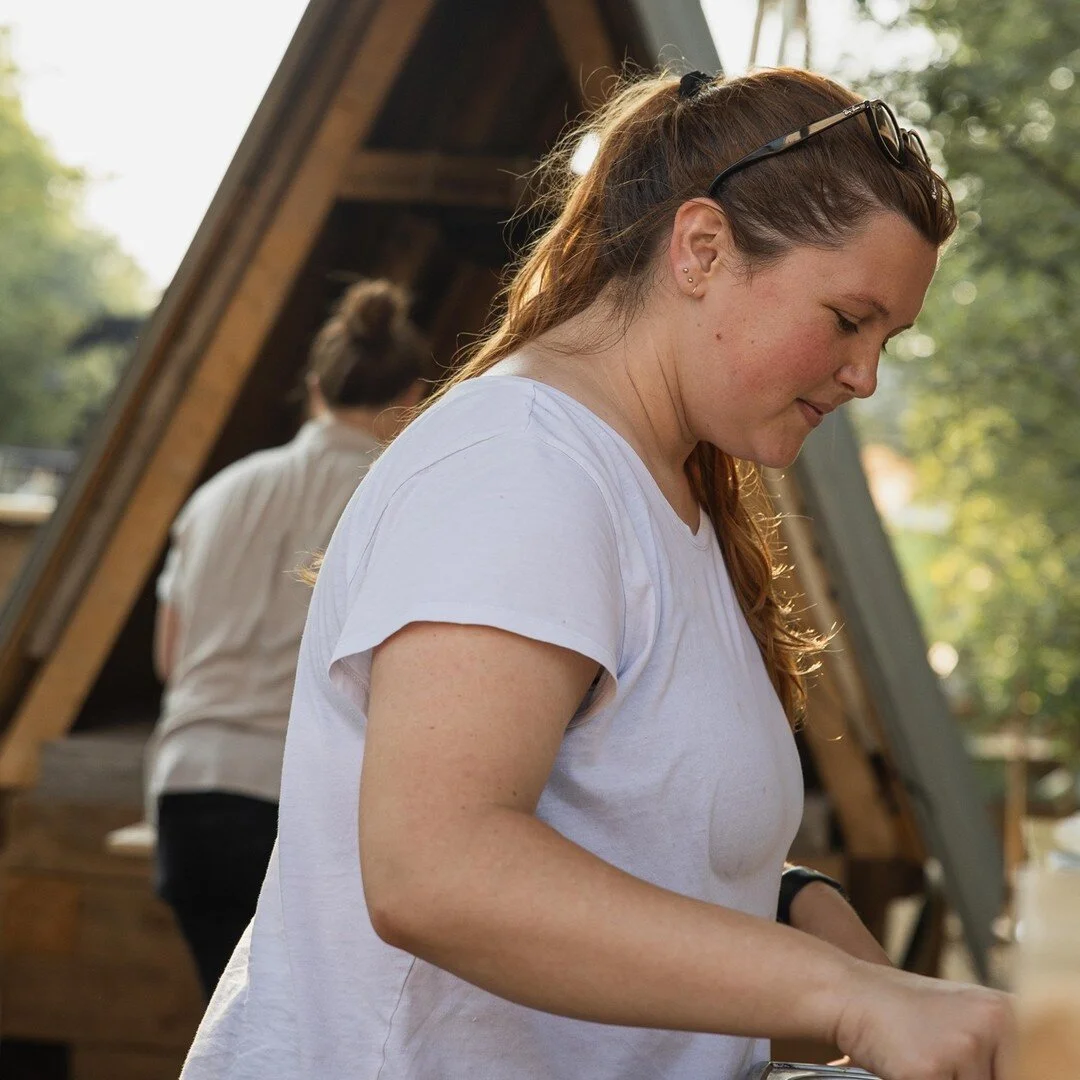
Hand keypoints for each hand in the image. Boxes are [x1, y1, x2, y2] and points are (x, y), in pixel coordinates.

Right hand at [834, 963, 1014, 1079]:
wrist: (851, 993)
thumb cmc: (903, 1009)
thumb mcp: (961, 1018)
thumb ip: (994, 1050)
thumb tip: (1005, 1074)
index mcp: (1005, 1010)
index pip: (1028, 1070)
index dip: (996, 1074)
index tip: (968, 1067)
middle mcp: (991, 1025)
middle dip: (968, 1078)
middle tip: (937, 1060)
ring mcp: (961, 1047)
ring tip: (923, 1061)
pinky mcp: (931, 1071)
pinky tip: (907, 1066)